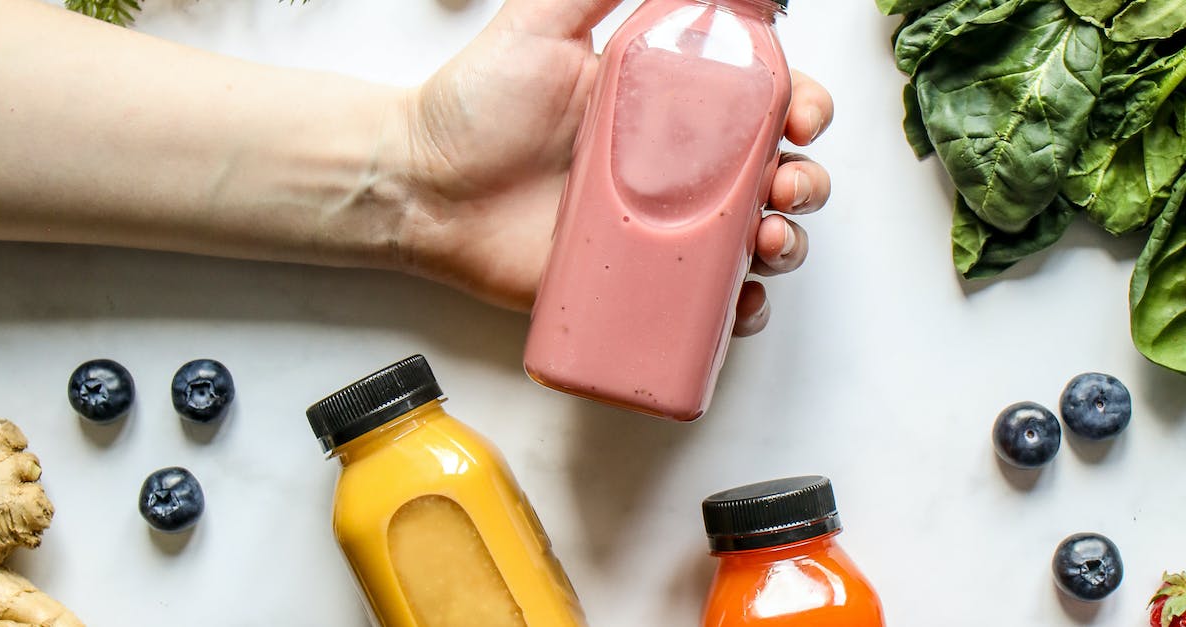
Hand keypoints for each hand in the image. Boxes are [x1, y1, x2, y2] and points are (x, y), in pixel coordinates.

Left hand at [400, 0, 833, 334]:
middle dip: (805, 182)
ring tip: (767, 241)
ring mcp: (658, 230)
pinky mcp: (633, 283)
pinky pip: (703, 304)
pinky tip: (742, 302)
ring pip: (752, 241)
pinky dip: (738, 309)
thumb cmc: (473, 107)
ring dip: (786, 243)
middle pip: (773, 176)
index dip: (802, 106)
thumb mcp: (537, 25)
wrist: (419, 188)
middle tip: (785, 186)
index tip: (803, 114)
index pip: (762, 103)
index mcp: (669, 105)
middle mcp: (674, 170)